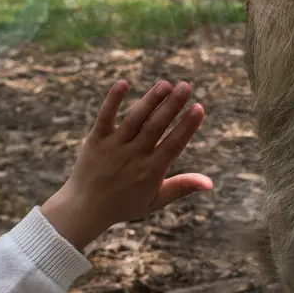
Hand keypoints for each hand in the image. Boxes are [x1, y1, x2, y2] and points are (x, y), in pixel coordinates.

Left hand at [40, 80, 213, 249]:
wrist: (83, 210)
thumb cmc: (124, 205)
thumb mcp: (155, 201)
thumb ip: (182, 187)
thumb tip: (210, 183)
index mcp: (151, 170)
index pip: (173, 144)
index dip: (187, 126)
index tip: (198, 108)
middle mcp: (133, 156)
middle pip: (156, 127)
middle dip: (172, 106)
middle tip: (186, 86)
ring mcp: (113, 146)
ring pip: (134, 119)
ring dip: (150, 101)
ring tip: (165, 84)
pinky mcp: (95, 140)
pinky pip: (105, 117)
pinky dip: (112, 101)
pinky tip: (123, 83)